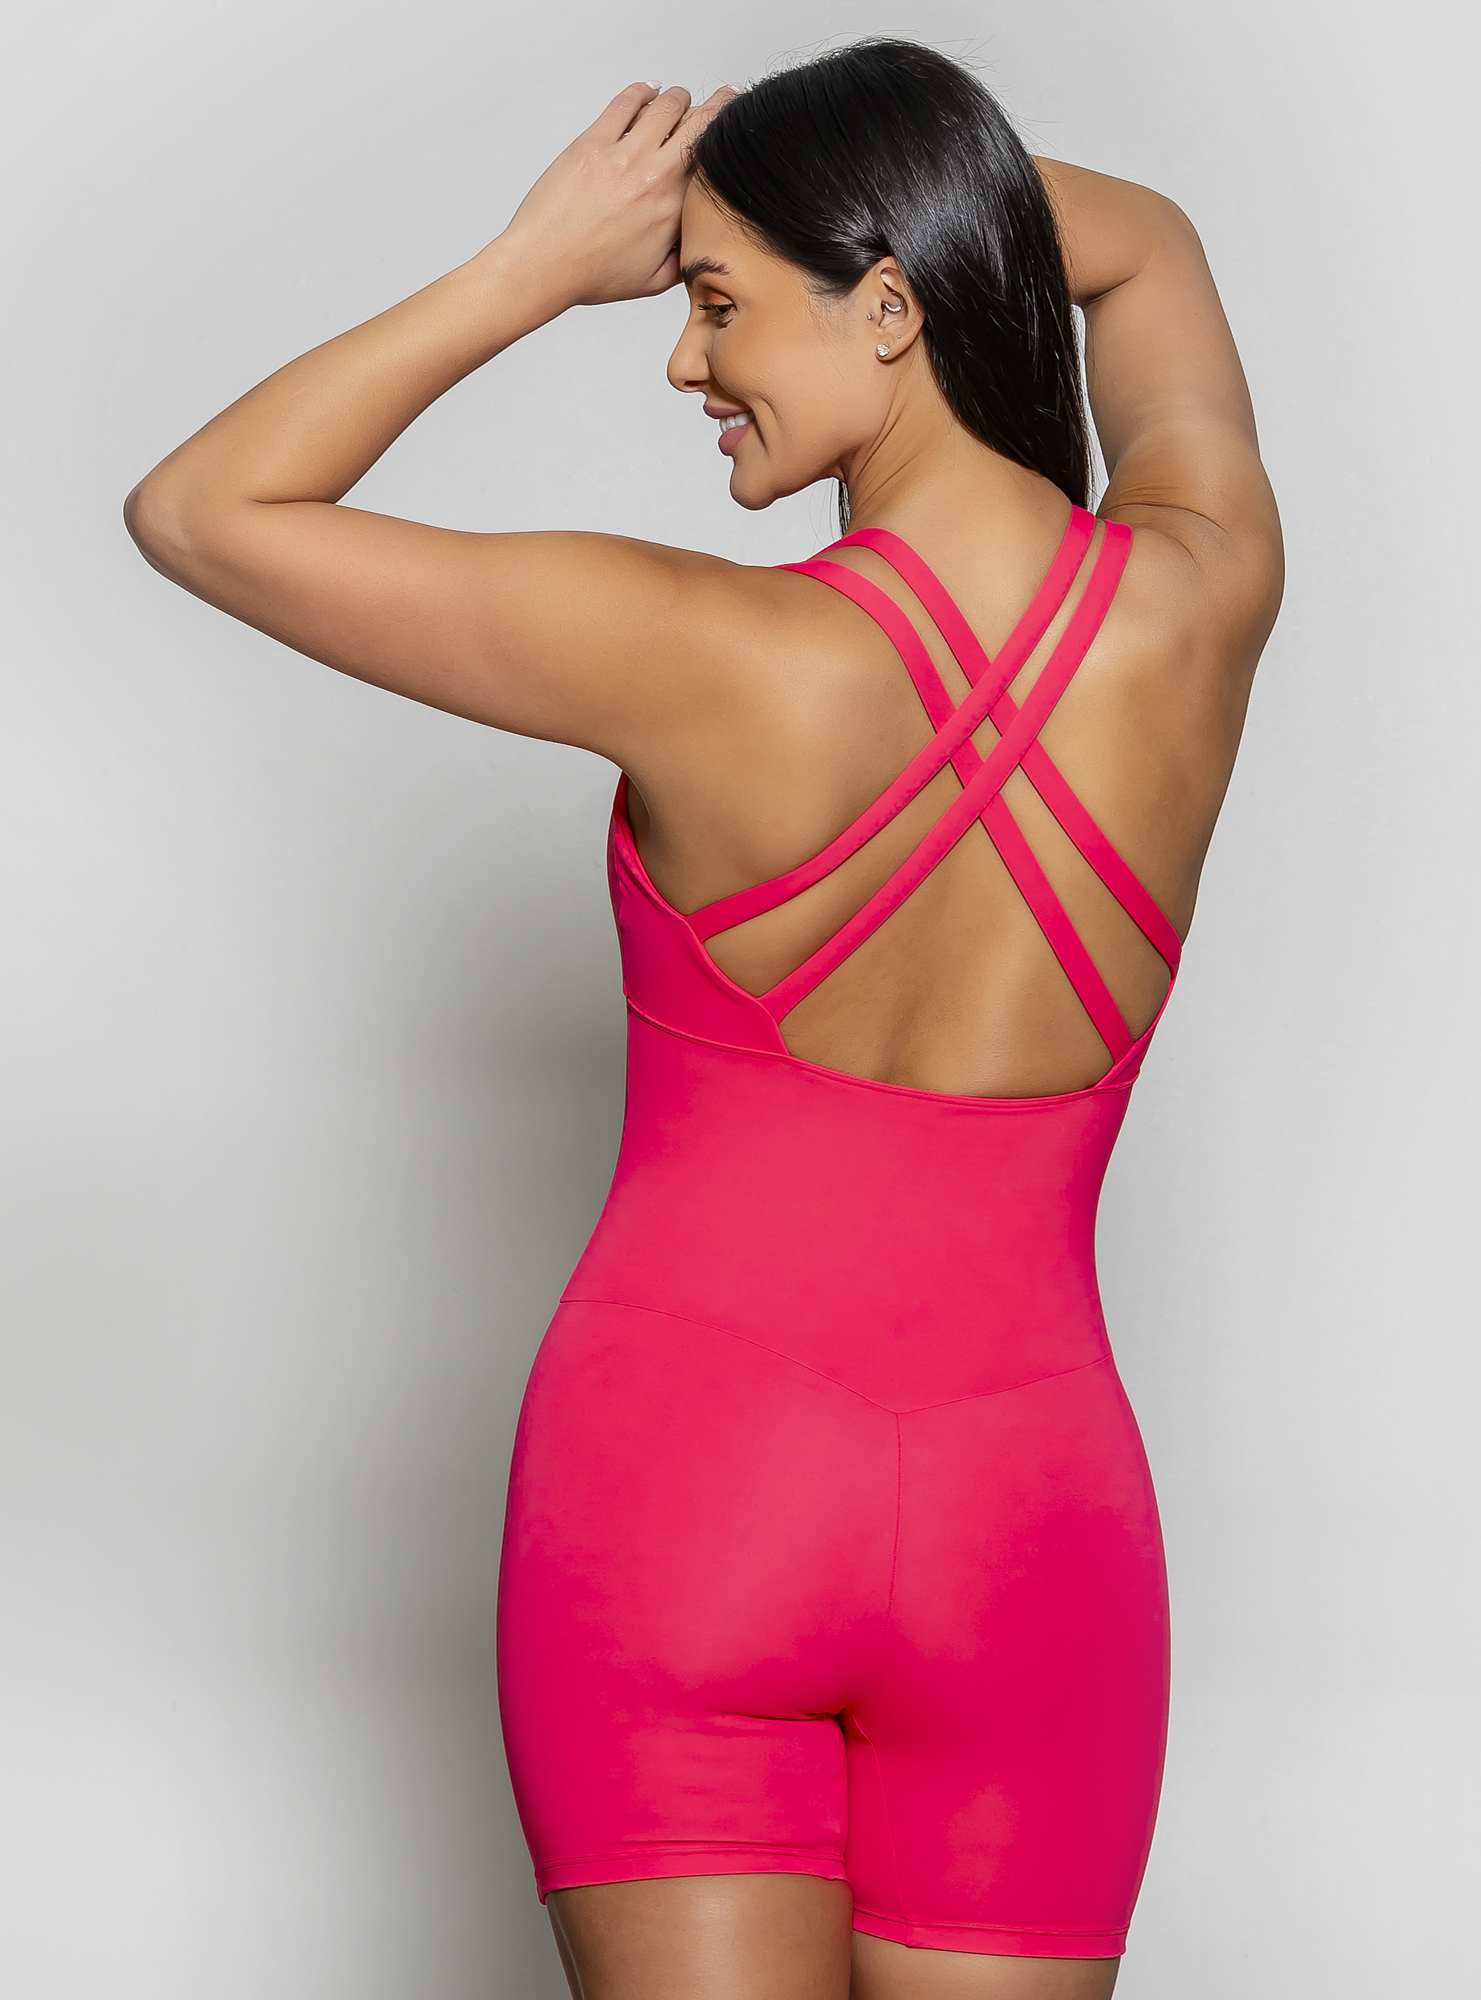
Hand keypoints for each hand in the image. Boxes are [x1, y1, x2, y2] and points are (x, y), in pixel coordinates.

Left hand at [496, 80, 736, 309]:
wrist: (543, 264)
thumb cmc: (591, 274)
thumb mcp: (652, 281)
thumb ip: (684, 260)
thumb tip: (700, 246)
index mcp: (674, 209)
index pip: (713, 159)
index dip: (727, 138)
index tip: (734, 128)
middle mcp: (654, 176)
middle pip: (700, 122)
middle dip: (718, 105)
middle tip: (724, 98)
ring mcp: (623, 154)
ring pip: (666, 105)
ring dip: (678, 98)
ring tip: (679, 101)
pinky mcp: (593, 142)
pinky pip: (626, 102)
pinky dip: (642, 92)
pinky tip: (647, 93)